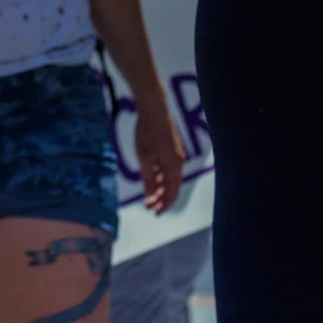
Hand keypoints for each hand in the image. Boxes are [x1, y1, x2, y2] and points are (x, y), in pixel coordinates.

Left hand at [134, 91, 188, 213]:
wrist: (153, 109)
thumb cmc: (147, 133)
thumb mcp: (144, 158)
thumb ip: (147, 179)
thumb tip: (149, 197)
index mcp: (174, 166)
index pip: (172, 192)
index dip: (164, 205)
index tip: (154, 213)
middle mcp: (178, 162)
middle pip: (171, 186)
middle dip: (160, 198)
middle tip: (149, 207)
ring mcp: (176, 155)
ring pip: (168, 177)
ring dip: (159, 187)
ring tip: (148, 195)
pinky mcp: (171, 148)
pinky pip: (167, 167)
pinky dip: (159, 175)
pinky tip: (151, 178)